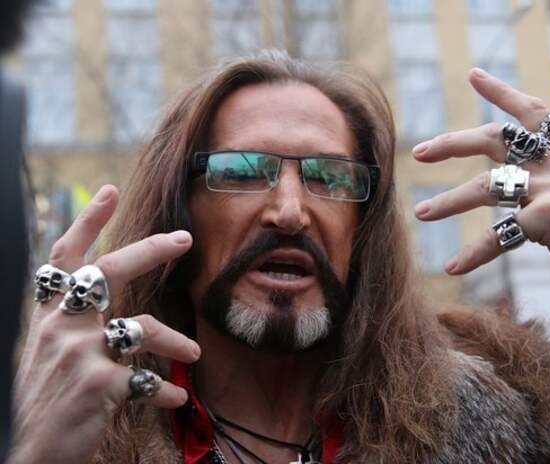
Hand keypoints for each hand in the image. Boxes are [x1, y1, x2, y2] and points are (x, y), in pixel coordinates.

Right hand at [8, 185, 200, 463]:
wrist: (25, 451)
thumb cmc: (43, 398)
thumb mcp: (47, 351)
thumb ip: (72, 322)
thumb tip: (107, 301)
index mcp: (49, 314)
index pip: (64, 258)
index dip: (86, 222)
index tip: (110, 191)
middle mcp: (60, 326)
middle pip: (110, 270)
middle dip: (151, 250)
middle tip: (184, 239)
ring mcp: (78, 353)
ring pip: (142, 328)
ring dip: (175, 342)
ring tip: (193, 354)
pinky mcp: (97, 384)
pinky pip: (147, 378)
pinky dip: (165, 389)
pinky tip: (175, 397)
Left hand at [412, 68, 549, 305]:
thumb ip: (549, 179)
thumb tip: (511, 181)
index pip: (531, 111)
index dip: (501, 91)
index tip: (474, 75)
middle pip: (494, 139)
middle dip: (451, 144)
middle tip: (418, 152)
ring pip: (483, 188)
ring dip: (448, 202)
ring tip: (421, 213)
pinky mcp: (547, 219)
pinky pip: (497, 236)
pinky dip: (473, 254)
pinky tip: (454, 267)